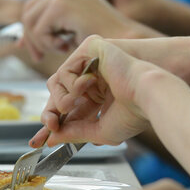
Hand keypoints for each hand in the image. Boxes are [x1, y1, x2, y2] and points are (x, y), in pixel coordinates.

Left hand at [20, 0, 138, 61]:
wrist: (124, 42)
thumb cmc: (101, 39)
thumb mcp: (71, 28)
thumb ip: (48, 26)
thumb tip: (18, 39)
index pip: (34, 4)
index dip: (30, 29)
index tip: (37, 50)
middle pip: (27, 10)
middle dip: (31, 37)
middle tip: (40, 56)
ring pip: (29, 21)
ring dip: (41, 42)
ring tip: (62, 47)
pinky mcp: (61, 3)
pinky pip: (38, 29)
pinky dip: (48, 44)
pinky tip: (67, 45)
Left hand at [29, 35, 158, 146]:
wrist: (146, 94)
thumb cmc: (133, 113)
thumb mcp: (99, 131)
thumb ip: (74, 133)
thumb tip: (51, 139)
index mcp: (100, 97)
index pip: (71, 110)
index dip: (57, 123)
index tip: (43, 140)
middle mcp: (95, 80)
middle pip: (60, 95)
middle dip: (50, 112)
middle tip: (49, 125)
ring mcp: (92, 64)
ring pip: (58, 83)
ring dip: (60, 99)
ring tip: (70, 106)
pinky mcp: (90, 50)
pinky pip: (66, 68)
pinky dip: (69, 83)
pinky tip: (85, 87)